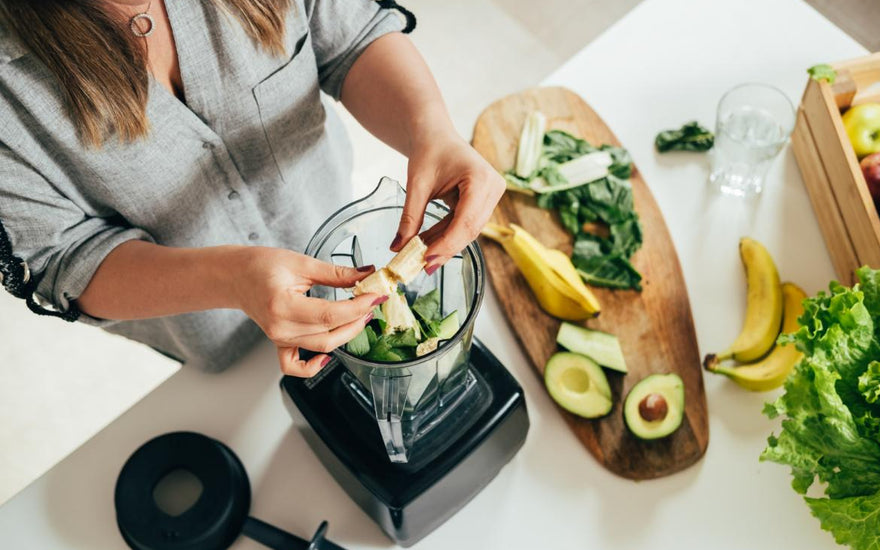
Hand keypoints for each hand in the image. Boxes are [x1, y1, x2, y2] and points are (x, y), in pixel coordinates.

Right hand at [230, 247, 383, 376]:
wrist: (236, 276)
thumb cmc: (261, 265)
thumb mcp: (301, 262)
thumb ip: (336, 273)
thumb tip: (367, 274)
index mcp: (283, 305)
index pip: (330, 314)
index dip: (358, 307)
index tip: (376, 296)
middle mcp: (280, 327)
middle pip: (329, 334)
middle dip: (357, 319)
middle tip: (372, 302)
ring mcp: (279, 338)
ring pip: (321, 347)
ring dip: (346, 334)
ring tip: (360, 315)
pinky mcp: (279, 343)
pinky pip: (295, 366)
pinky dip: (313, 367)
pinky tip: (328, 357)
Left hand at [392, 133, 504, 272]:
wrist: (435, 134)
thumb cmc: (428, 150)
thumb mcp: (416, 185)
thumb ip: (410, 218)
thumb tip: (398, 248)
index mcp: (480, 179)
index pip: (466, 221)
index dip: (447, 244)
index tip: (426, 259)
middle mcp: (493, 188)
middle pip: (470, 229)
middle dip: (445, 249)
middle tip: (422, 266)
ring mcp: (491, 195)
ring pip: (469, 230)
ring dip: (445, 244)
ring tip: (421, 256)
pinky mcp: (484, 201)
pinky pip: (465, 224)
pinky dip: (447, 235)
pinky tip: (428, 244)